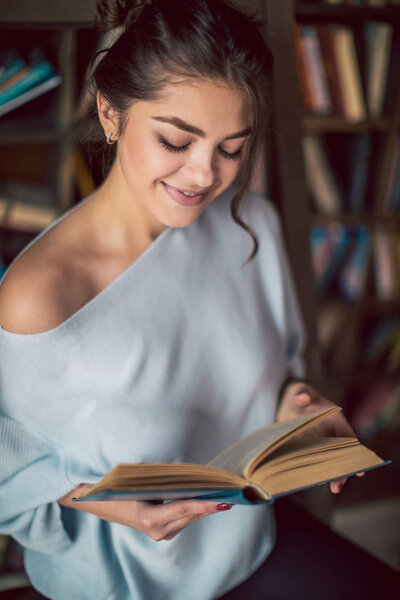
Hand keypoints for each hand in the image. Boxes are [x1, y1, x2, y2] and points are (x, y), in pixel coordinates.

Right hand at [59, 485, 231, 540]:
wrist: (104, 504)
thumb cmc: (121, 487)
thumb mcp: (142, 481)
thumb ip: (166, 481)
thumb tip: (193, 476)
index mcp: (149, 518)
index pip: (184, 508)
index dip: (206, 504)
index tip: (225, 501)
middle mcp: (157, 530)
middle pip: (192, 514)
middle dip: (212, 503)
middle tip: (233, 492)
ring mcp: (161, 534)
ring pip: (190, 517)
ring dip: (207, 506)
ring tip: (226, 493)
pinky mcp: (164, 532)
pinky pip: (185, 518)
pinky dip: (197, 508)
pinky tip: (209, 499)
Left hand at [276, 381, 363, 493]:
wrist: (286, 401)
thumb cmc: (297, 394)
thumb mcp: (298, 391)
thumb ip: (301, 394)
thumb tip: (303, 398)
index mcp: (335, 418)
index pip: (348, 437)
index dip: (355, 453)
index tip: (360, 468)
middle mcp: (331, 432)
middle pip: (341, 453)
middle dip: (343, 469)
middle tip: (339, 486)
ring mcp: (321, 441)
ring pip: (330, 460)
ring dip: (332, 474)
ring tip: (334, 489)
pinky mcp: (309, 448)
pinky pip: (315, 461)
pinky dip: (316, 471)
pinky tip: (314, 482)